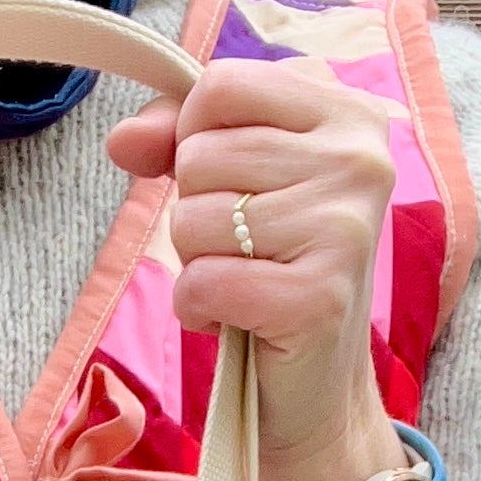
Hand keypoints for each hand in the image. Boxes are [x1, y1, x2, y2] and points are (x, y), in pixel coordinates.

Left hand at [108, 58, 409, 480]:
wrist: (316, 394)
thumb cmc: (274, 279)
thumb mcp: (236, 188)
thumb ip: (180, 142)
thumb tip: (123, 140)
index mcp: (347, 116)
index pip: (221, 86)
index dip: (192, 138)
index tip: (222, 184)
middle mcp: (358, 162)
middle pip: (202, 155)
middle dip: (196, 214)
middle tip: (243, 253)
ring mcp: (343, 229)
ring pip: (195, 219)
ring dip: (196, 265)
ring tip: (242, 288)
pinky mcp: (316, 297)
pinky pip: (203, 281)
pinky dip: (199, 309)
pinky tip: (235, 321)